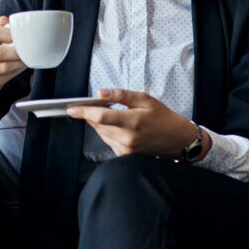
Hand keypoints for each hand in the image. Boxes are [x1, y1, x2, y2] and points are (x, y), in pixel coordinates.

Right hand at [0, 16, 27, 111]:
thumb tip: (7, 19)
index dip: (8, 33)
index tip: (20, 35)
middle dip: (17, 50)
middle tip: (28, 48)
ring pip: (5, 66)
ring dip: (20, 62)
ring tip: (28, 57)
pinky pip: (7, 76)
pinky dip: (18, 70)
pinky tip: (22, 66)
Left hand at [66, 88, 206, 158]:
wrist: (177, 139)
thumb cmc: (163, 117)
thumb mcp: (144, 99)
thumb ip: (121, 95)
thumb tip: (101, 92)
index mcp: (132, 121)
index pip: (100, 117)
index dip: (83, 112)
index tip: (71, 108)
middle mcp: (128, 138)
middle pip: (98, 126)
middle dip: (90, 115)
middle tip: (91, 105)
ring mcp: (126, 149)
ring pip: (101, 134)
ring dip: (99, 123)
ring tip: (109, 114)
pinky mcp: (126, 155)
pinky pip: (108, 142)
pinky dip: (107, 132)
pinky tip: (117, 126)